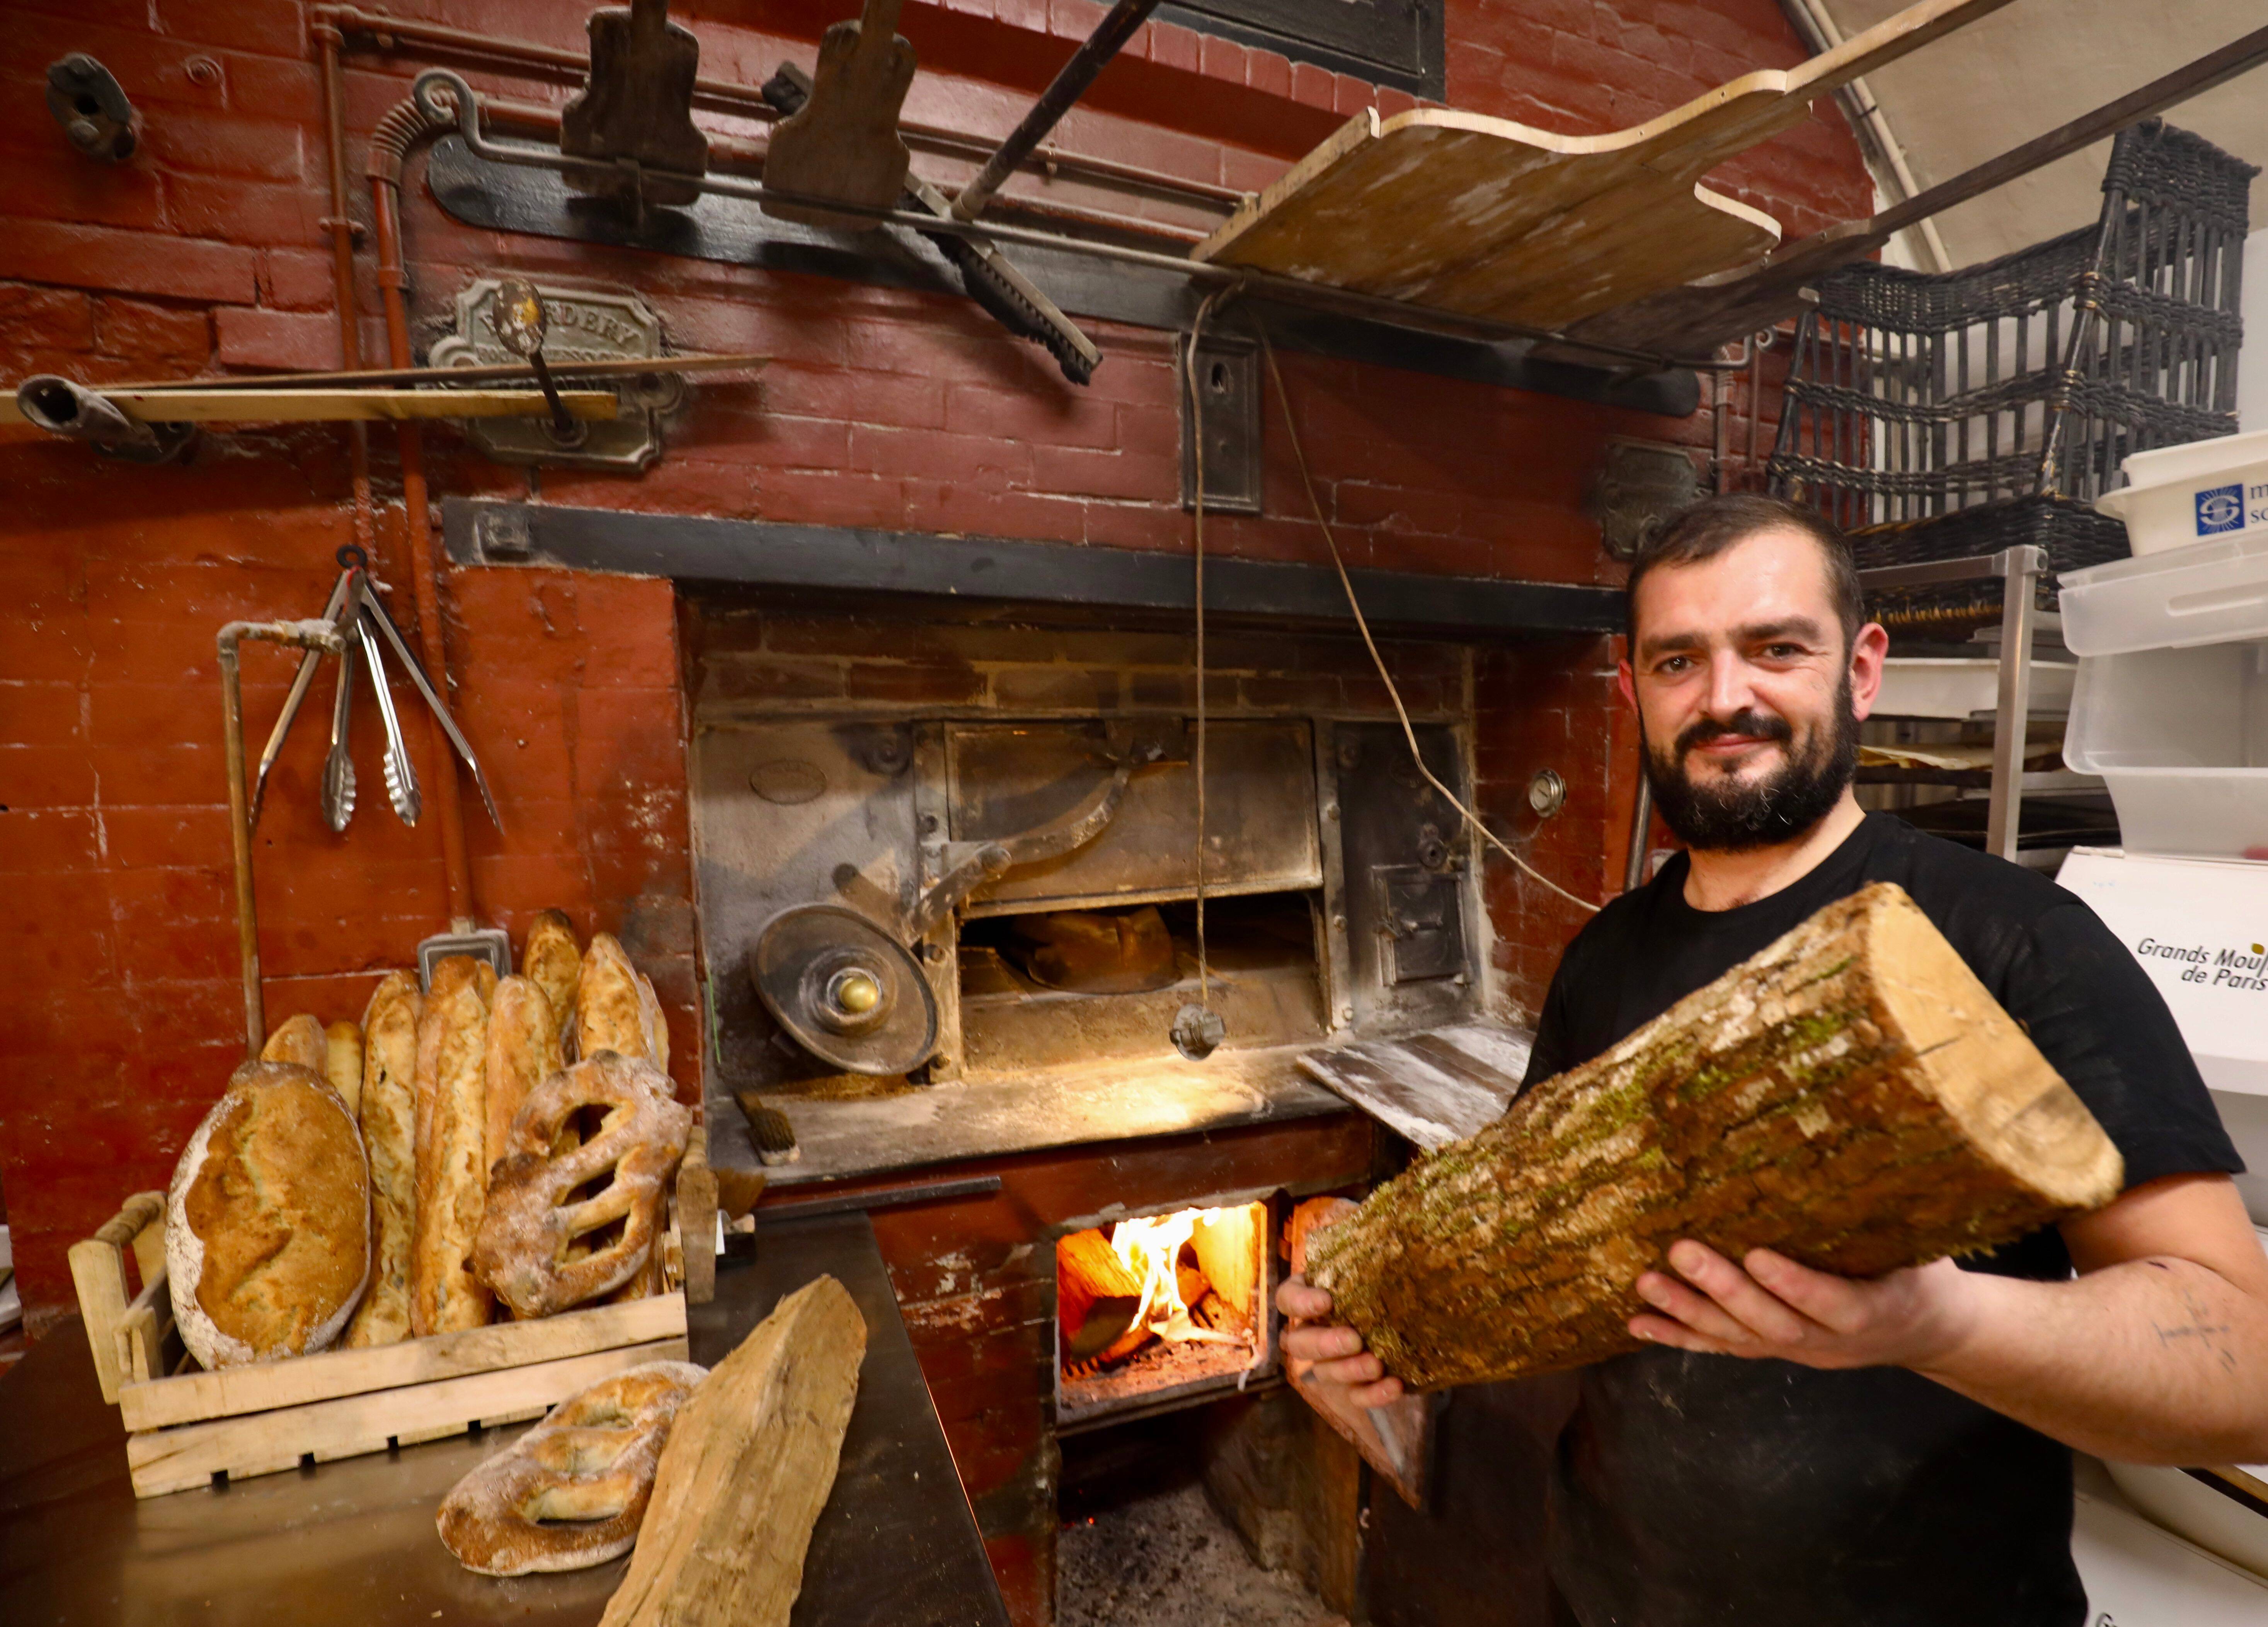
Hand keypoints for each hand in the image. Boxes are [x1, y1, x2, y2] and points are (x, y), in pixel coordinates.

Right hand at [1276, 1195, 1402, 1408]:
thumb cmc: (1387, 1277)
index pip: (1288, 1298)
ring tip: (1377, 1363)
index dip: (1301, 1302)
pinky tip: (1395, 1385)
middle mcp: (1314, 1331)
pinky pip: (1356, 1397)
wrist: (1419, 1315)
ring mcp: (1333, 1363)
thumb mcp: (1378, 1255)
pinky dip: (1373, 1395)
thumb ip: (1373, 1239)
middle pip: (1299, 1344)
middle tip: (1355, 1338)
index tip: (1327, 1299)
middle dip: (1324, 1343)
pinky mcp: (1358, 1387)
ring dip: (1348, 1370)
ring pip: (1325, 1374)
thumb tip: (1391, 1213)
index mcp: (1312, 1295)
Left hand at [1628, 1240, 1978, 1371]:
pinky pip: (1722, 1347)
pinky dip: (1679, 1336)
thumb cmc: (1923, 1274)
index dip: (1796, 1285)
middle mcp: (1833, 1341)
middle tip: (1682, 1251)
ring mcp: (1800, 1351)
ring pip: (1740, 1338)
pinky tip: (1639, 1323)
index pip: (1835, 1304)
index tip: (1757, 1254)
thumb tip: (1867, 1146)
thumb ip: (1892, 1212)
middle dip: (1725, 1291)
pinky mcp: (1773, 1351)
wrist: (1930, 1332)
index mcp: (1879, 1309)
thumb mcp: (1923, 1245)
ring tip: (1647, 1284)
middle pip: (1774, 1324)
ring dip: (1690, 1312)